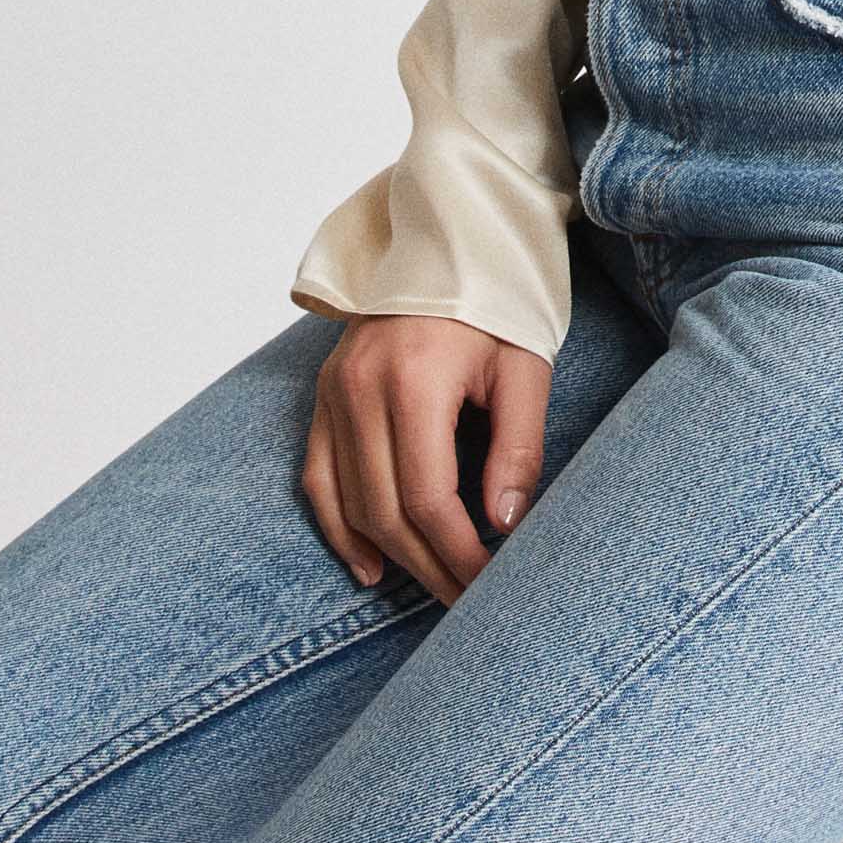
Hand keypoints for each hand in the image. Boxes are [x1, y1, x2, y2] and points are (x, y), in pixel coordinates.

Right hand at [300, 316, 551, 607]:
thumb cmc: (494, 303)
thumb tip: (504, 523)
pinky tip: (369, 566)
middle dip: (428, 566)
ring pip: (348, 502)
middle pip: (385, 510)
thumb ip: (517, 446)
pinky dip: (339, 528)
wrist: (449, 241)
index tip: (488, 584)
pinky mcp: (322, 395)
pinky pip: (317, 477)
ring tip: (430, 588)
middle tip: (466, 601)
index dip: (458, 552)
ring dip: (388, 556)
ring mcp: (332, 393)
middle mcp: (360, 390)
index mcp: (413, 381)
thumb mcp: (524, 367)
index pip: (428, 497)